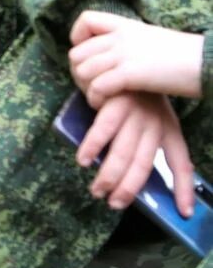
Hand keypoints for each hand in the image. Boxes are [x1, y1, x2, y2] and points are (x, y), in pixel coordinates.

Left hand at [70, 10, 206, 102]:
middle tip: (91, 86)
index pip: (85, 20)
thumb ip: (128, 44)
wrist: (208, 63)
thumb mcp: (151, 41)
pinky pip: (97, 86)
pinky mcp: (131, 74)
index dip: (78, 38)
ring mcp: (124, 54)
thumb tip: (110, 59)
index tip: (89, 54)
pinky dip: (95, 98)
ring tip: (98, 98)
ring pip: (83, 70)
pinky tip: (104, 104)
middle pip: (77, 52)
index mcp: (126, 25)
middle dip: (79, 72)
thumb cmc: (185, 57)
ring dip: (86, 88)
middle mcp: (120, 37)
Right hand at [75, 89, 195, 214]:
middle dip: (129, 188)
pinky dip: (92, 147)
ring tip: (97, 190)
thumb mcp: (152, 114)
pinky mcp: (116, 103)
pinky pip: (103, 130)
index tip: (185, 212)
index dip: (184, 188)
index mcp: (168, 128)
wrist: (125, 55)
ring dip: (109, 175)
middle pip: (144, 164)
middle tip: (114, 203)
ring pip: (124, 153)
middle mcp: (155, 124)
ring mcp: (136, 114)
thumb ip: (147, 140)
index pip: (180, 162)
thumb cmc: (134, 92)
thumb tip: (137, 169)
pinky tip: (83, 160)